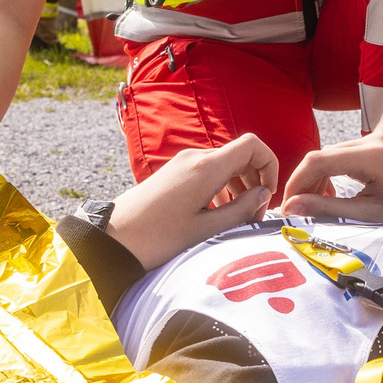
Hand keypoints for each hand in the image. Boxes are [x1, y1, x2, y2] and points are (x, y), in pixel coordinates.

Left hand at [106, 135, 280, 269]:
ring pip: (225, 164)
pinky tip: (217, 213)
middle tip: (254, 214)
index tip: (268, 194)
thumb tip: (264, 194)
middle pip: (240, 155)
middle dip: (255, 180)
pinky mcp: (174, 173)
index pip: (253, 145)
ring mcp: (183, 163)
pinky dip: (221, 188)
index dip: (269, 165)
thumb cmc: (157, 237)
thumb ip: (240, 210)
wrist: (112, 237)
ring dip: (239, 186)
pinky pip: (208, 171)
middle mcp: (196, 157)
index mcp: (206, 167)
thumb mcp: (205, 229)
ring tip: (237, 218)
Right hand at [278, 133, 382, 239]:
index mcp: (374, 156)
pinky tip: (329, 196)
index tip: (286, 207)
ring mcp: (377, 140)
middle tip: (295, 211)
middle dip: (304, 182)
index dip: (297, 182)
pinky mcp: (377, 145)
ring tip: (313, 206)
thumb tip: (290, 208)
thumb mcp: (366, 216)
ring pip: (330, 155)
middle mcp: (374, 140)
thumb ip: (326, 209)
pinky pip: (342, 155)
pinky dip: (330, 174)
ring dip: (316, 179)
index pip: (319, 160)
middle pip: (322, 155)